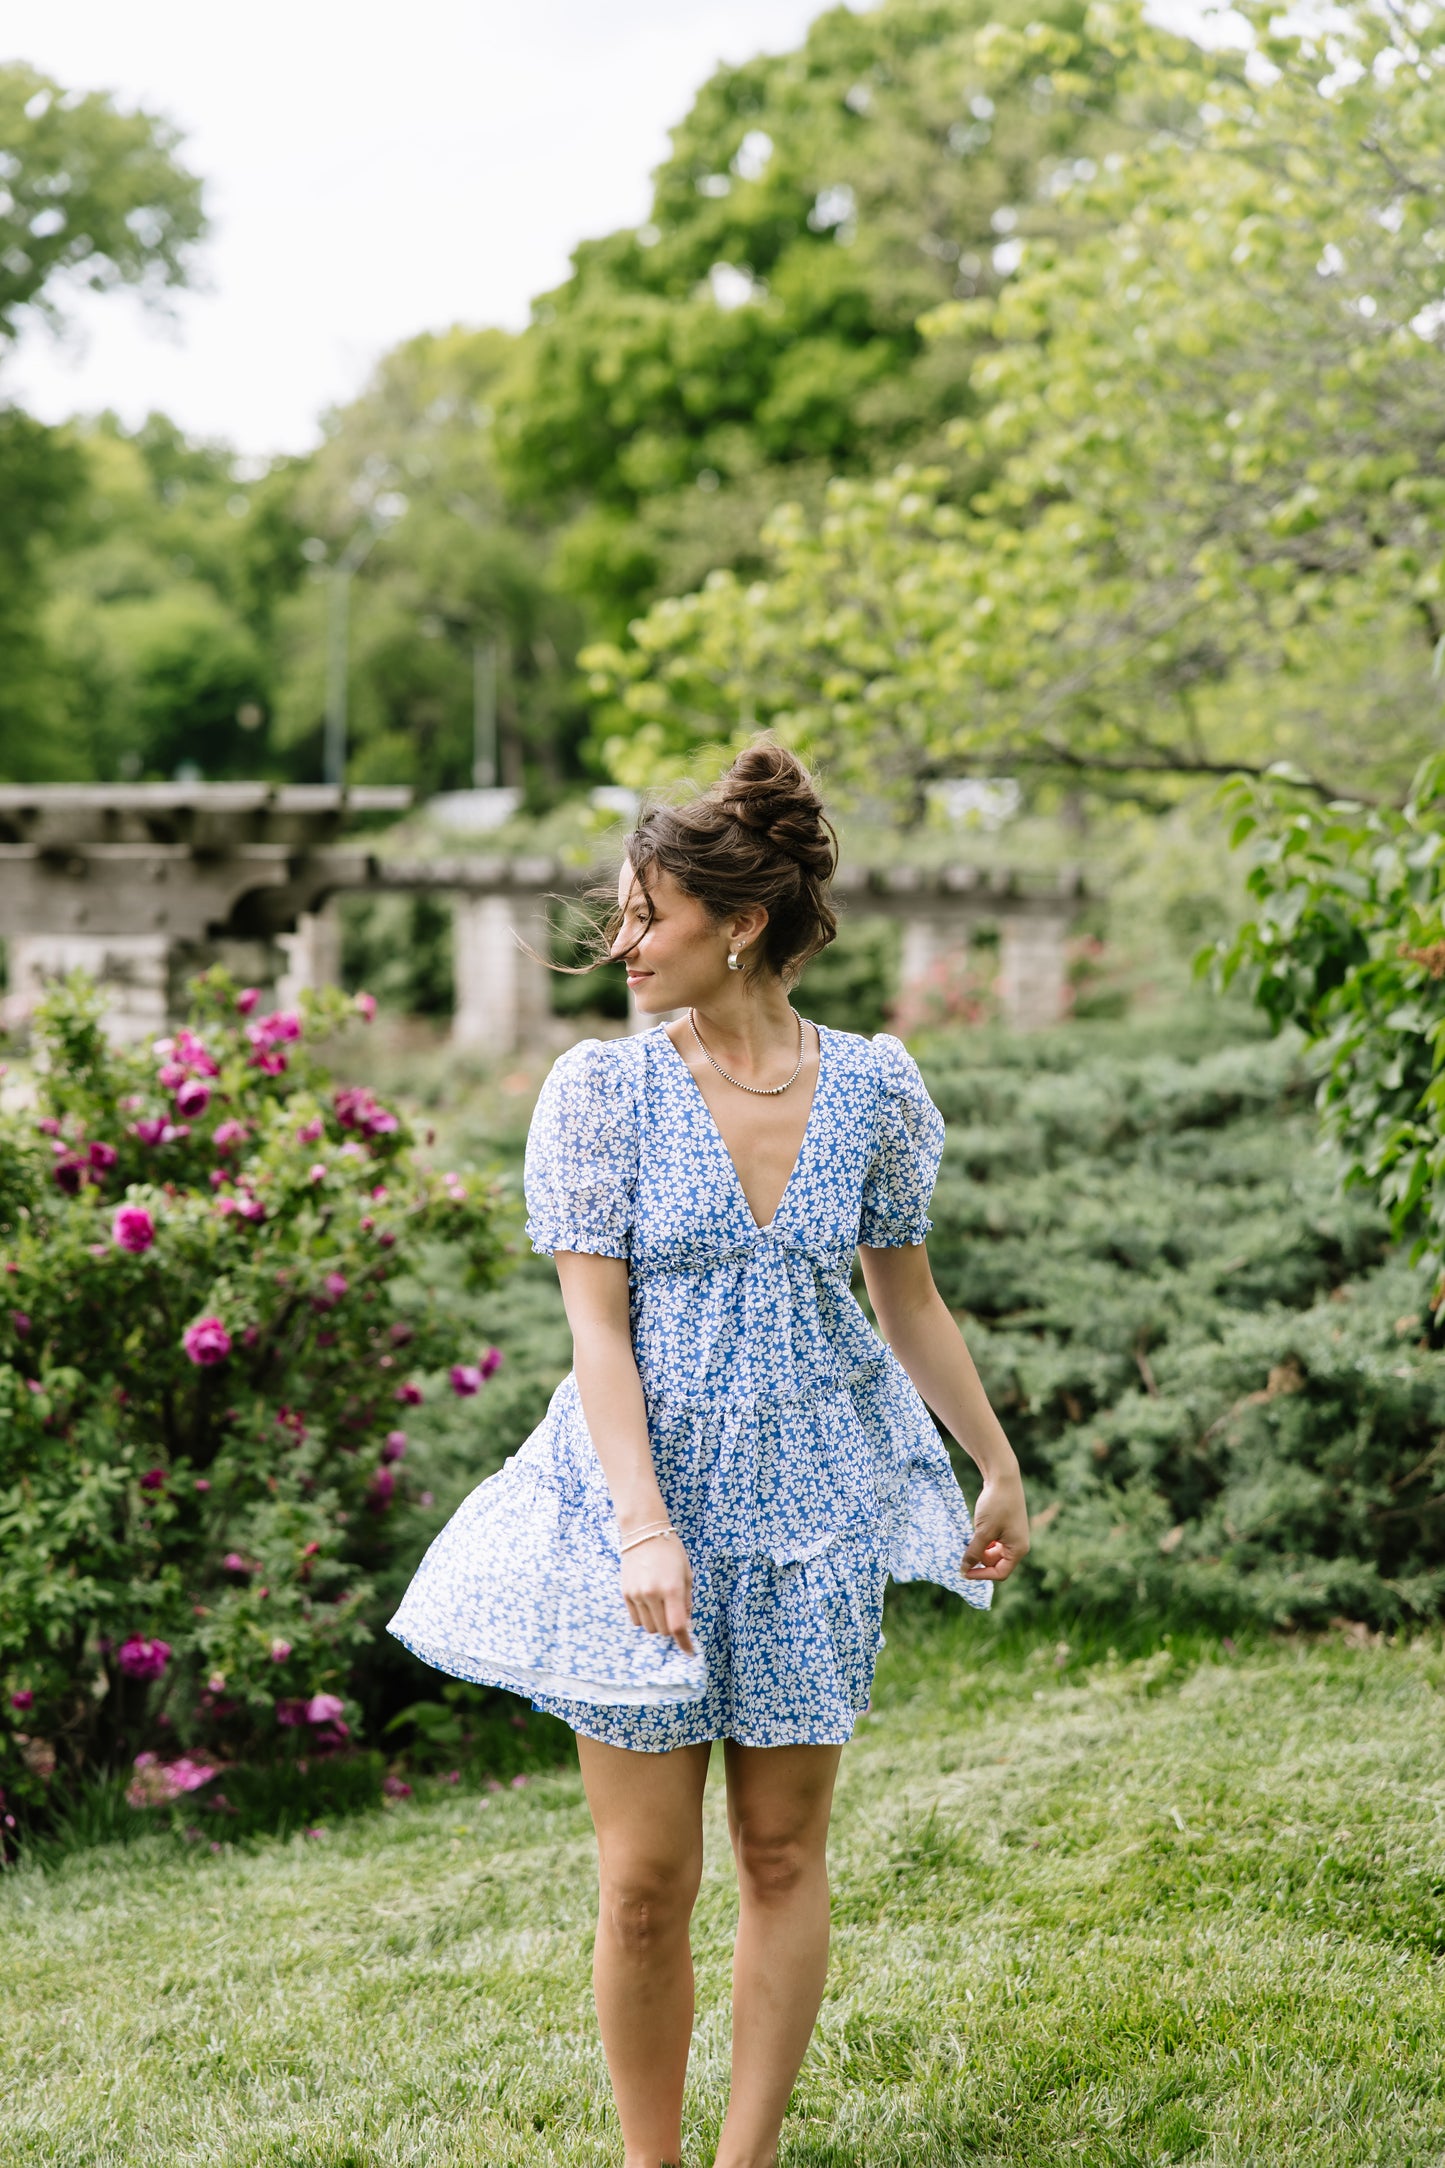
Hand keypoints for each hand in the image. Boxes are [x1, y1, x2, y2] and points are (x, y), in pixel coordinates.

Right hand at [621, 1531, 694, 1654]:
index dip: (685, 1643)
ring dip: (657, 1623)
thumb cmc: (671, 1551)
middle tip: (674, 1614)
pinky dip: (645, 1617)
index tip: (689, 1652)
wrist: (643, 1532)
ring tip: (661, 1604)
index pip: (677, 1626)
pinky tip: (649, 1602)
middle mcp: (652, 1594)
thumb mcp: (687, 1574)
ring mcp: (636, 1594)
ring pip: (649, 1627)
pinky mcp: (625, 1594)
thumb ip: (686, 1602)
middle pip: (663, 1630)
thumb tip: (685, 1626)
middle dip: (671, 1628)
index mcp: (672, 1588)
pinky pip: (636, 1620)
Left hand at [961, 1470, 1029, 1583]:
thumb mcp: (983, 1531)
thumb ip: (974, 1552)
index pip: (1000, 1573)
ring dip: (980, 1550)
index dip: (981, 1575)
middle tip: (964, 1551)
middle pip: (996, 1563)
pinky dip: (982, 1541)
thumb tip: (965, 1569)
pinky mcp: (1006, 1527)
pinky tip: (973, 1532)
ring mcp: (1013, 1535)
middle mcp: (1018, 1545)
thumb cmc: (996, 1505)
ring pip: (993, 1553)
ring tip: (968, 1540)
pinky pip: (993, 1542)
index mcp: (1018, 1549)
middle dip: (980, 1560)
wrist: (1002, 1477)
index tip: (963, 1572)